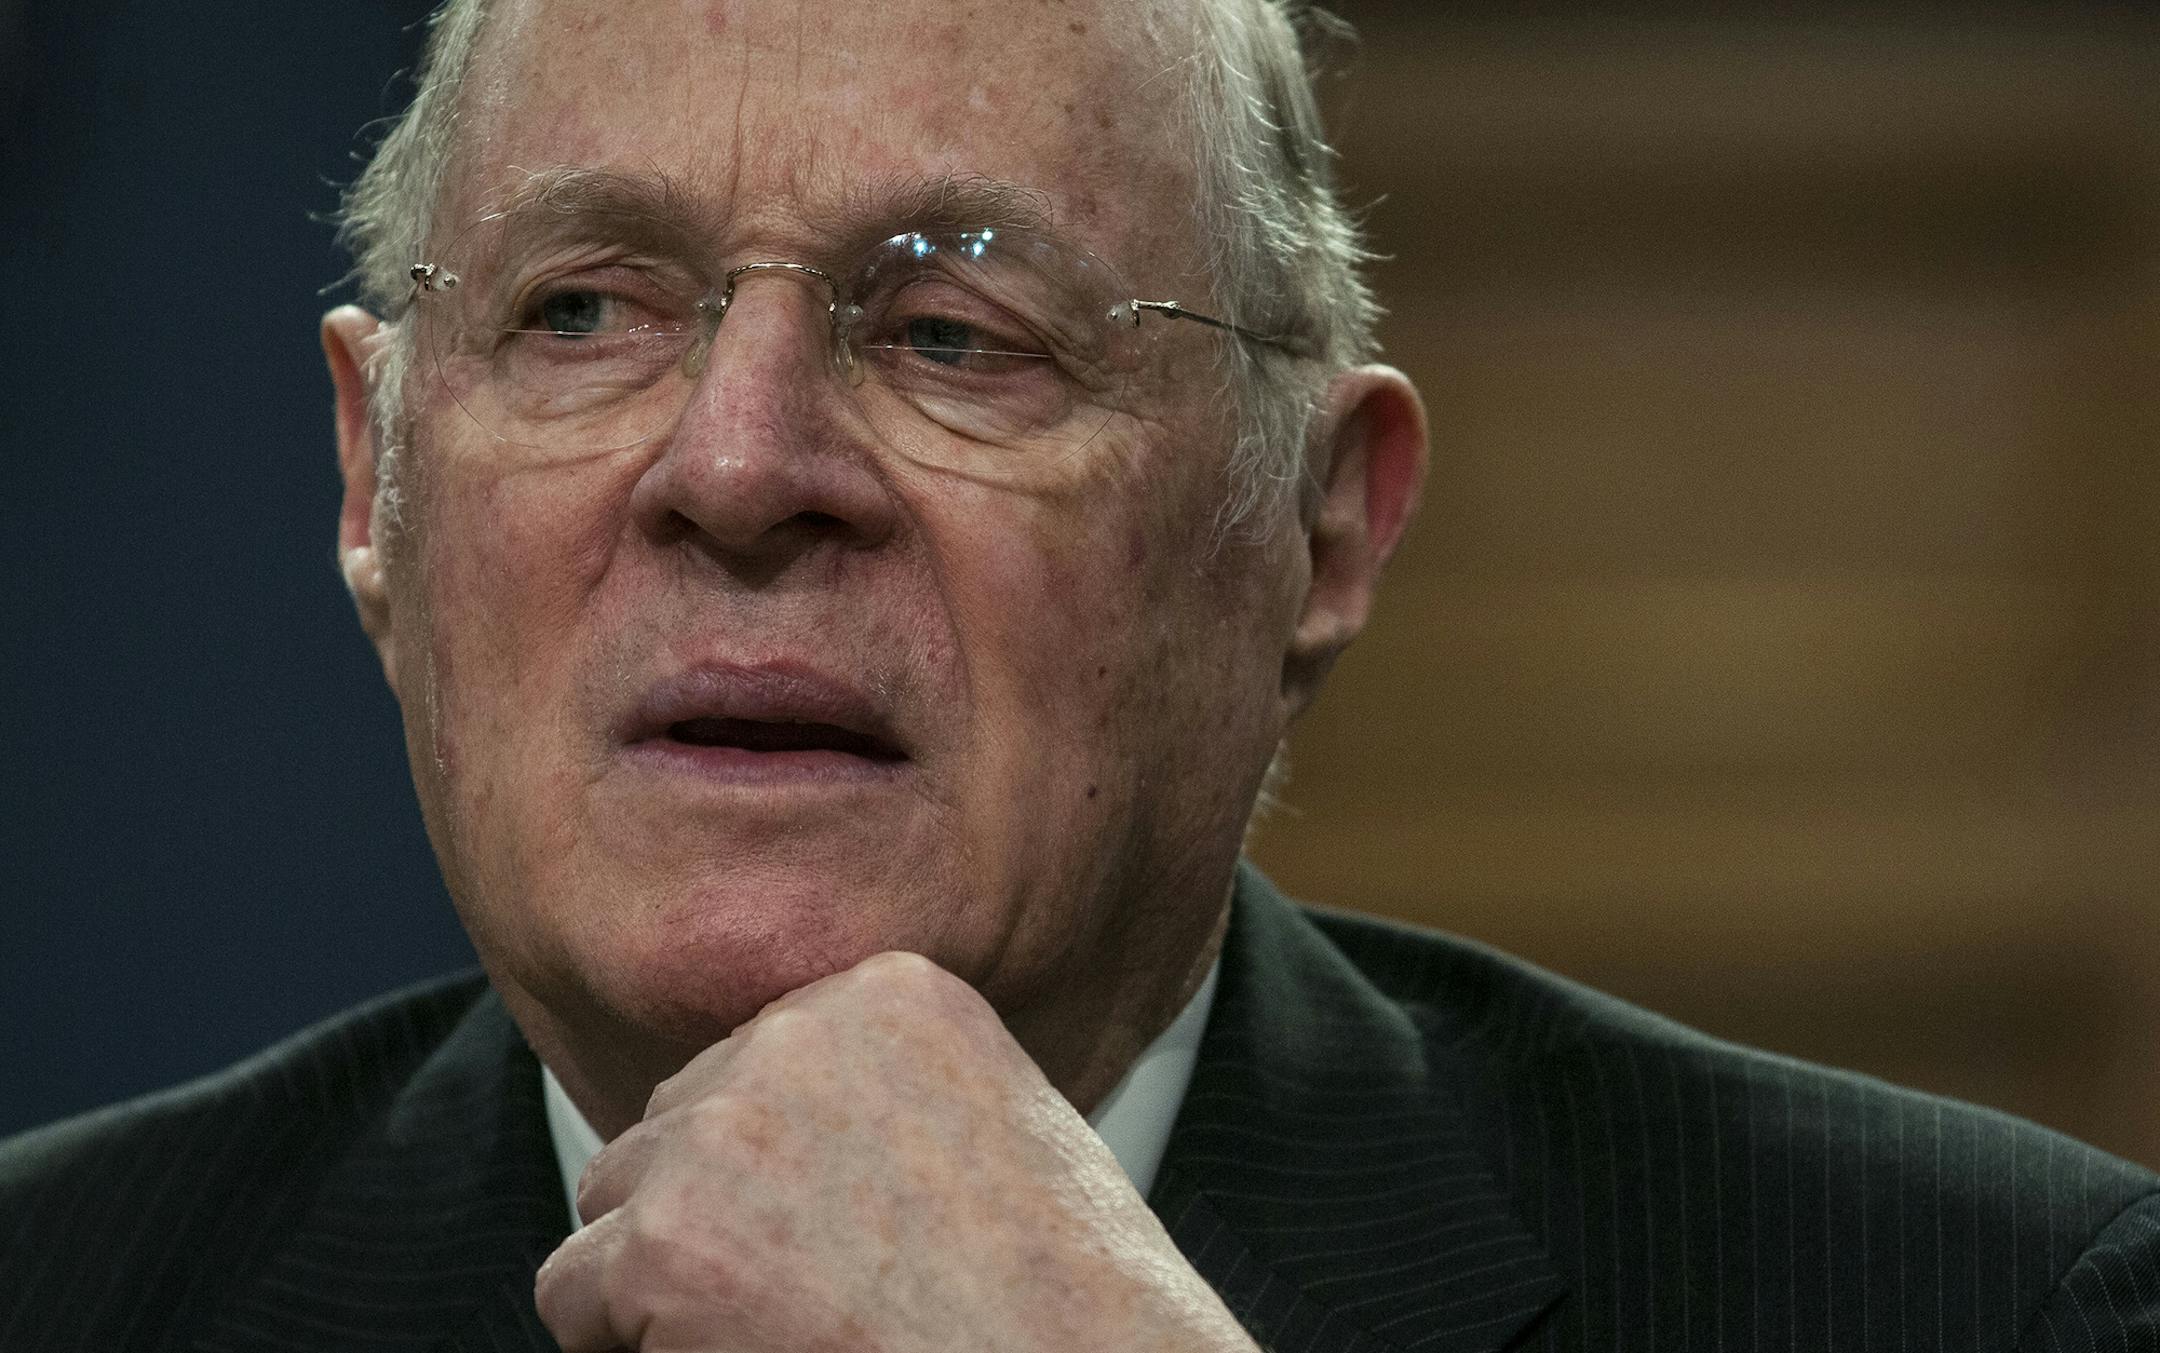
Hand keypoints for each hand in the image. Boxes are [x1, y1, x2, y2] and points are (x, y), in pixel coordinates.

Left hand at [534, 950, 1258, 1352]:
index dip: (781, 1159)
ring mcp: (722, 1134)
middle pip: (678, 1116)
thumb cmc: (1058, 1290)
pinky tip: (731, 1349)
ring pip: (616, 1194)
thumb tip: (756, 1124)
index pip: (759, 1057)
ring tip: (777, 1320)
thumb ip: (875, 1087)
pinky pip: (572, 1288)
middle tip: (804, 1287)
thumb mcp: (995, 1118)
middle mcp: (796, 1036)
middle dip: (714, 1204)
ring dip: (664, 1266)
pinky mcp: (663, 1245)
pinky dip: (626, 1338)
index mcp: (888, 990)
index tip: (846, 1223)